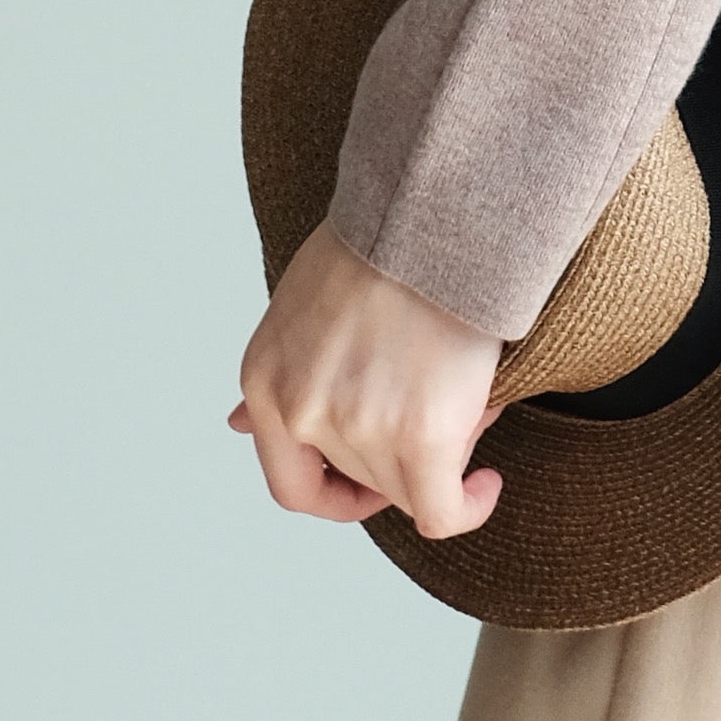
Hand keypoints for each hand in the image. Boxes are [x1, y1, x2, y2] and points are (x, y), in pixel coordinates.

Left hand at [231, 225, 506, 543]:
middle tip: (444, 404)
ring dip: (443, 456)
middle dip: (405, 454)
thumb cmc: (378, 240)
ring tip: (469, 395)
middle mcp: (301, 413)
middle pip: (361, 479)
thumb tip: (235, 427)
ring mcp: (358, 429)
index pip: (292, 482)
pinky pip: (440, 511)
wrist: (428, 208)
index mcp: (264, 381)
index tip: (372, 480)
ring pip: (406, 488)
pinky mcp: (421, 436)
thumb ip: (279, 372)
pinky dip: (466, 506)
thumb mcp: (296, 305)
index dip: (337, 492)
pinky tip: (485, 484)